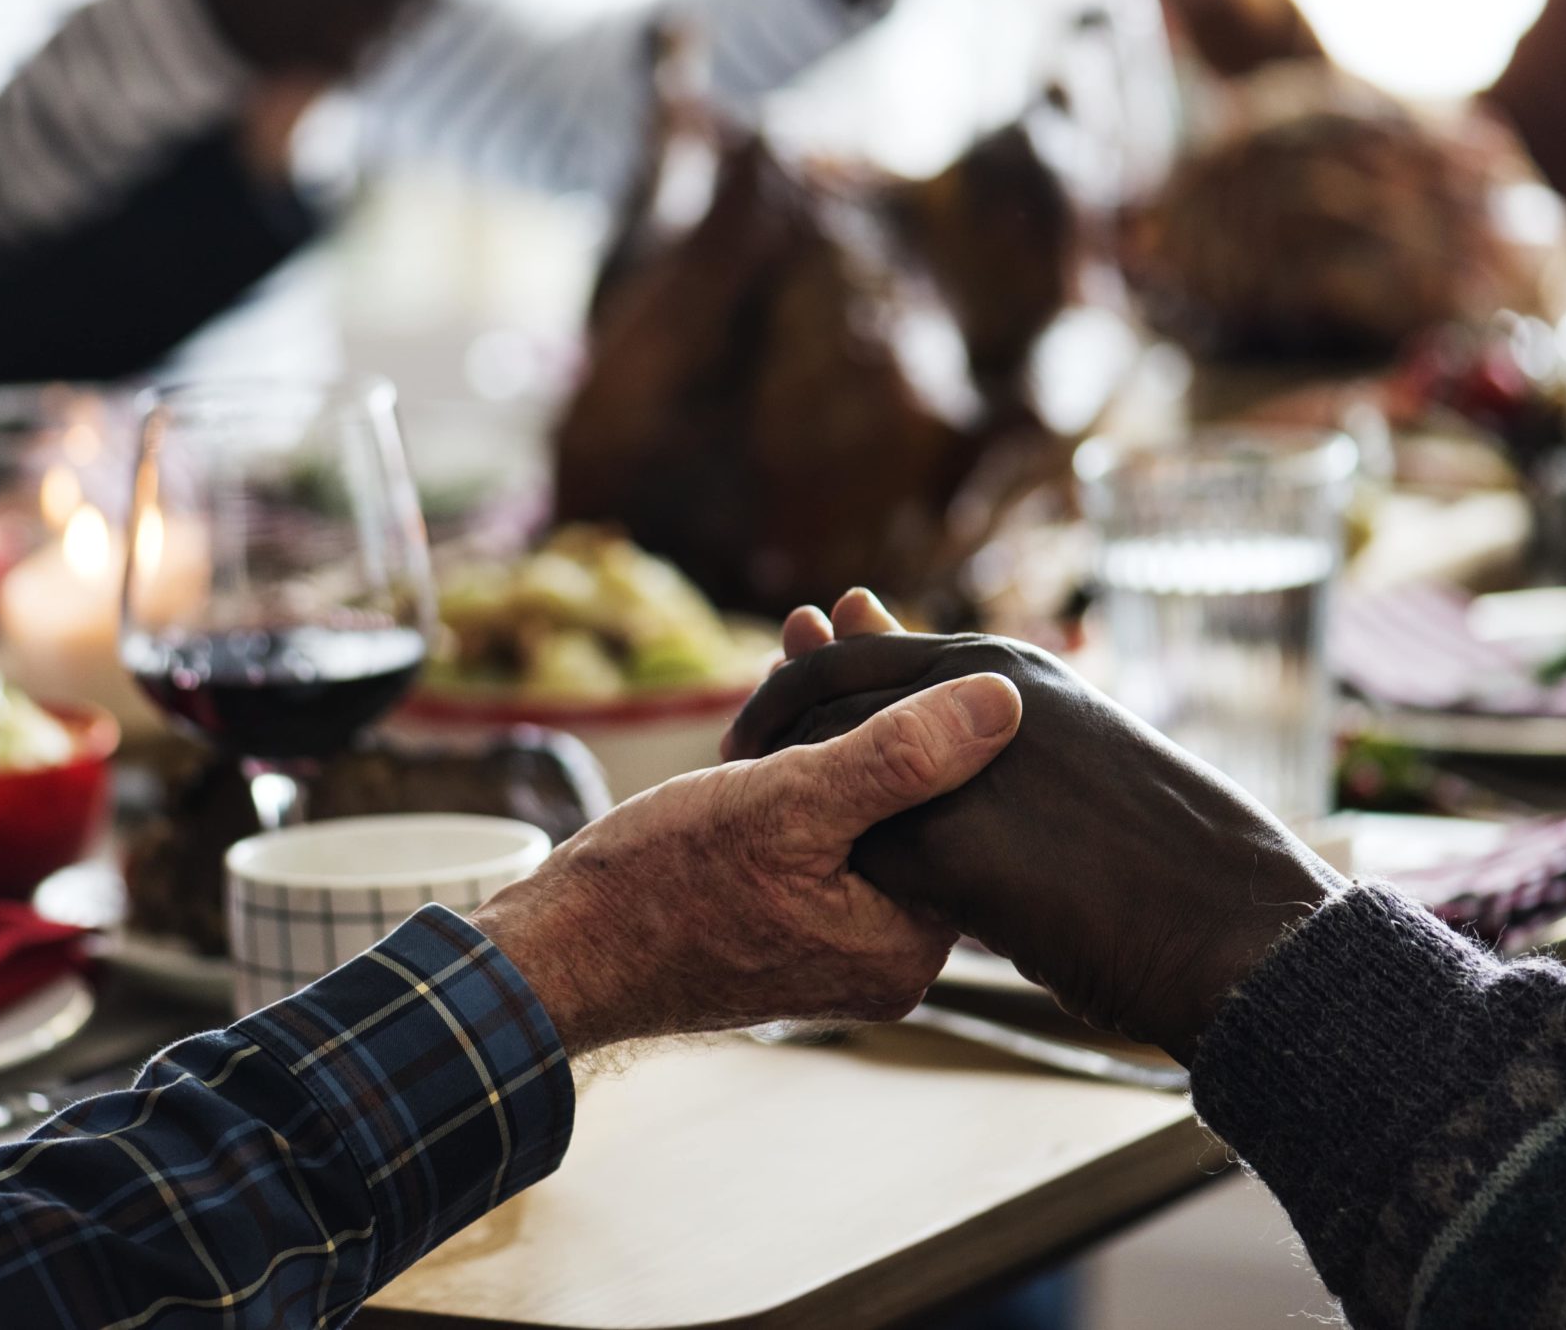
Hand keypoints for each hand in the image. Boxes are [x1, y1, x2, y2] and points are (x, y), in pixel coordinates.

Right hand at [471, 670, 1024, 1054]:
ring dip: (832, 716)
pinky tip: (774, 697)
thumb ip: (900, 758)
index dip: (931, 706)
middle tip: (848, 611)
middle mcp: (882, 952)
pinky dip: (798, 760)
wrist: (559, 954)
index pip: (958, 806)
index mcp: (907, 942)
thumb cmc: (662, 888)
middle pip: (906, 800)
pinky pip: (814, 828)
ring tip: (806, 631)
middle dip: (876, 695)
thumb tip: (1005, 702)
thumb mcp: (790, 805)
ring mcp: (832, 940)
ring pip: (856, 805)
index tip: (894, 622)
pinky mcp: (785, 921)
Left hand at [725, 617, 1343, 1063]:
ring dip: (782, 796)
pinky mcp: (958, 848)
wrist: (1243, 930)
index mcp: (1010, 671)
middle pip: (823, 694)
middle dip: (769, 727)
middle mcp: (979, 699)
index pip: (865, 650)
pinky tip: (803, 902)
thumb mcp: (1086, 758)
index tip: (764, 706)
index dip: (804, 676)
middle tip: (728, 768)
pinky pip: (856, 851)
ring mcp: (964, 766)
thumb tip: (985, 740)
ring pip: (828, 765)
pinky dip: (822, 872)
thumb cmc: (1180, 860)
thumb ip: (1014, 741)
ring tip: (745, 832)